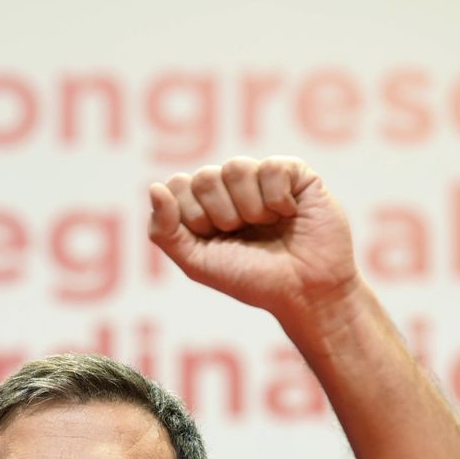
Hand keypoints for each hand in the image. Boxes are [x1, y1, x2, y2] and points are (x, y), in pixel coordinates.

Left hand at [148, 156, 359, 341]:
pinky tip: (289, 214)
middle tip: (244, 234)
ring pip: (235, 167)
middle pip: (205, 177)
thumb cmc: (252, 279)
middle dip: (222, 216)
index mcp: (205, 205)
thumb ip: (165, 231)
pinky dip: (277, 199)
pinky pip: (270, 167)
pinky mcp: (295, 172)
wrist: (304, 291)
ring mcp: (262, 177)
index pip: (178, 185)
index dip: (193, 216)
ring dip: (250, 208)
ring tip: (267, 226)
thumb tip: (155, 187)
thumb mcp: (197, 263)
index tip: (214, 239)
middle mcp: (231, 187)